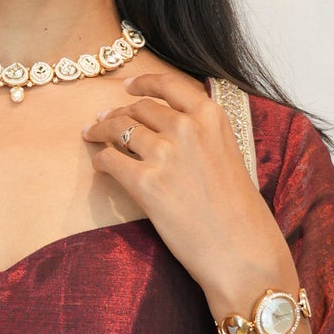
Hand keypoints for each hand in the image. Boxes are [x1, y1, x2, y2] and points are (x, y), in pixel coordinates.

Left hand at [80, 67, 294, 313]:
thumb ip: (202, 136)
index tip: (129, 86)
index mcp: (211, 117)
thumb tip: (168, 129)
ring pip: (118, 128)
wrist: (241, 251)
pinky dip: (101, 160)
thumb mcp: (229, 156)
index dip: (144, 82)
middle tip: (105, 118)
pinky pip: (109, 160)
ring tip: (92, 134)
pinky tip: (101, 165)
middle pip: (140, 108)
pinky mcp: (145, 183)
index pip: (169, 85)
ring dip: (101, 130)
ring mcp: (164, 154)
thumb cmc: (240, 213)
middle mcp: (186, 128)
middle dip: (119, 111)